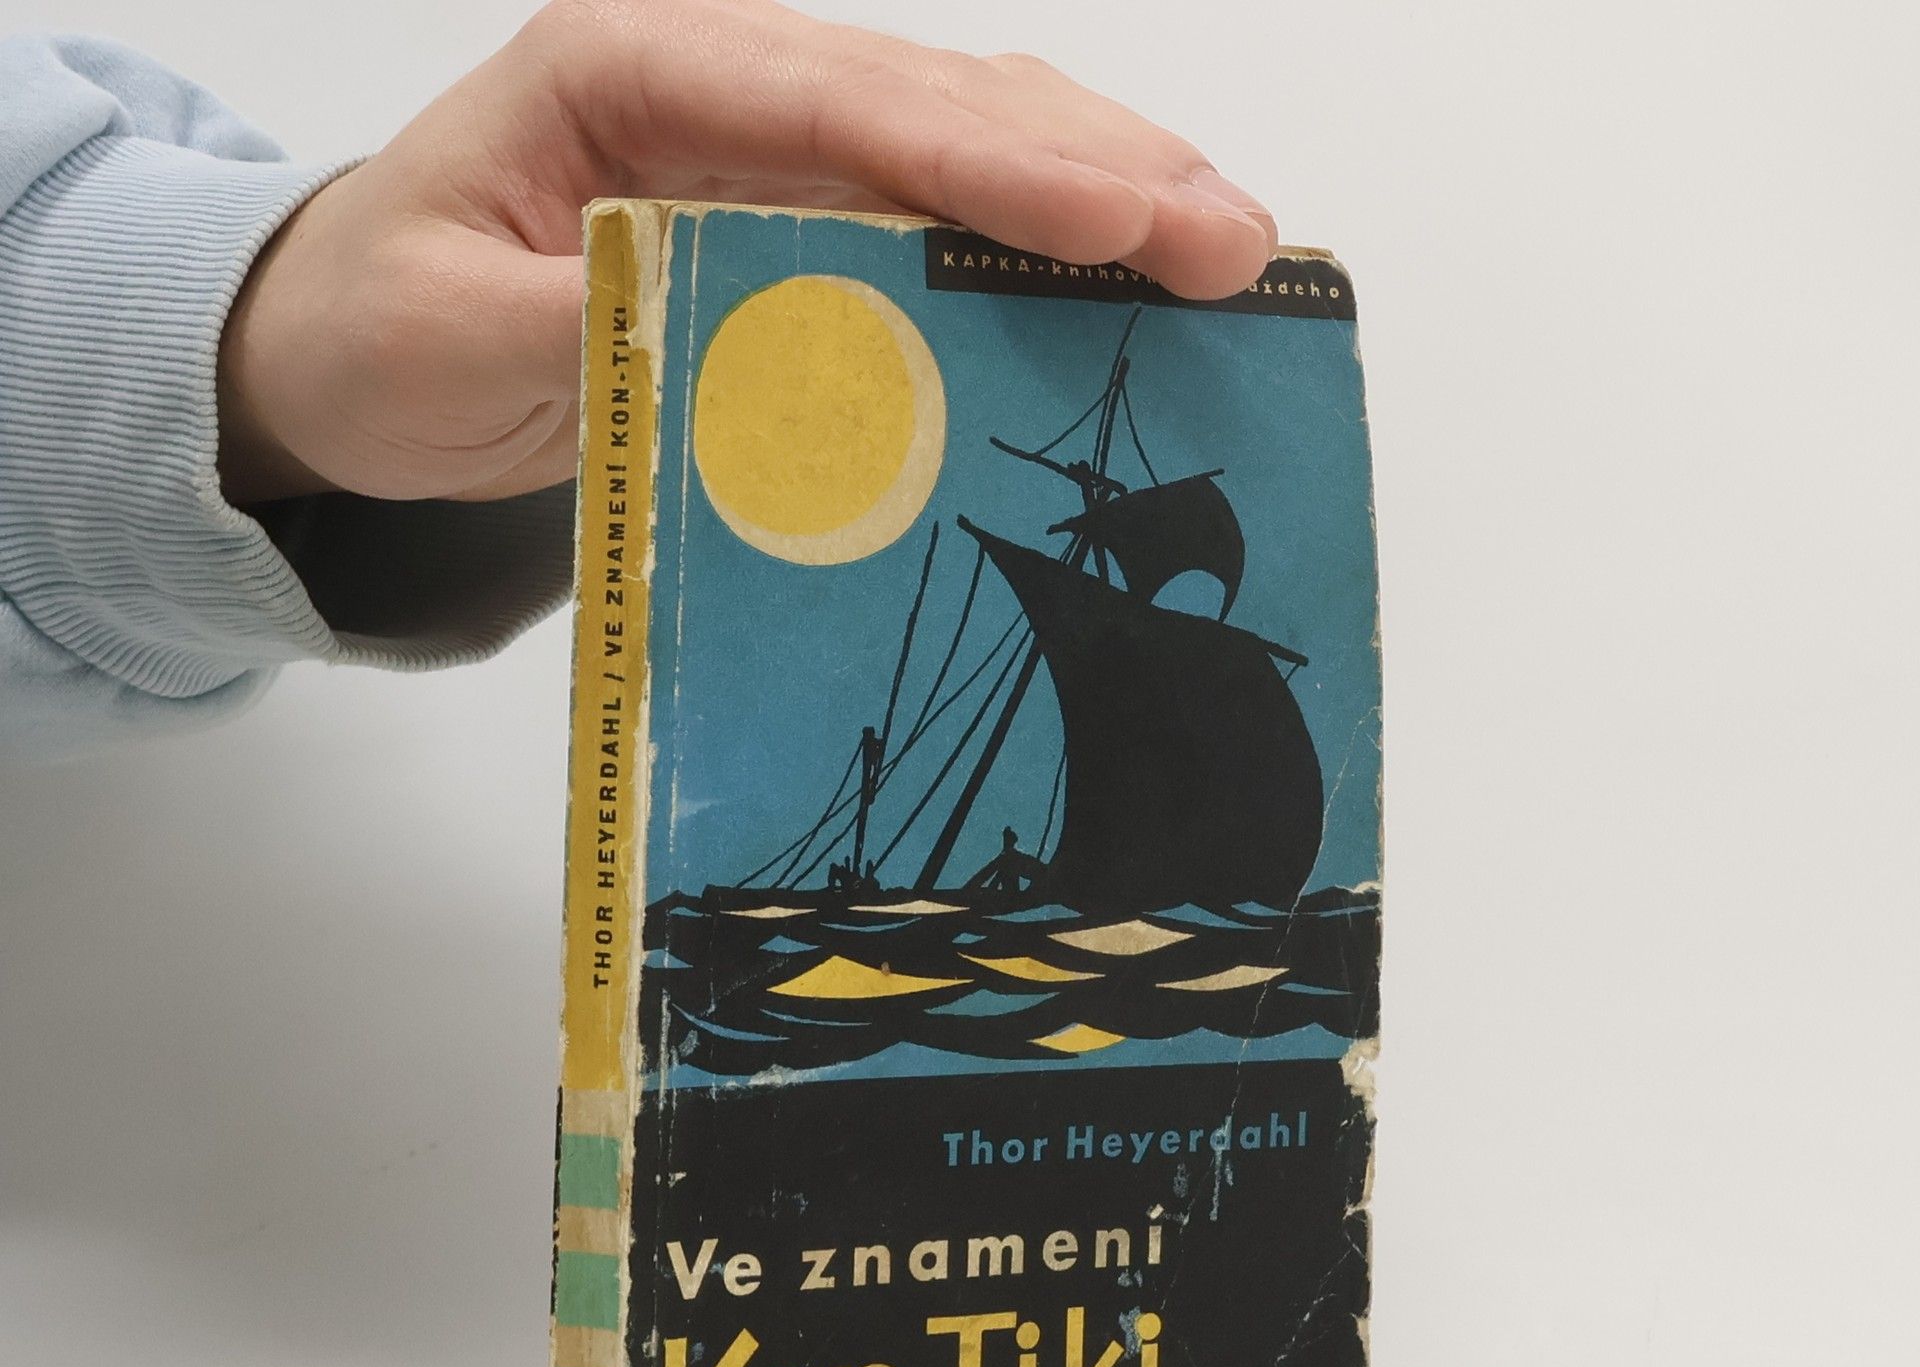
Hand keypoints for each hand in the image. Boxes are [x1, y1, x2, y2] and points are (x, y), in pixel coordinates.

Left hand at [217, 0, 1277, 506]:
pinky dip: (1033, 247)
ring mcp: (762, 148)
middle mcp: (716, 84)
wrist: (346, 351)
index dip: (986, 159)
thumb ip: (602, 331)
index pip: (835, 102)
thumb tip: (757, 352)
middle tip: (1231, 240)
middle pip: (932, 100)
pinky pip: (930, 220)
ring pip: (957, 142)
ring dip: (1096, 192)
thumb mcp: (455, 336)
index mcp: (628, 72)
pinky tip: (1121, 277)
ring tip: (1222, 248)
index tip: (1116, 215)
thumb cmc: (380, 327)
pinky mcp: (786, 222)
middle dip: (1093, 166)